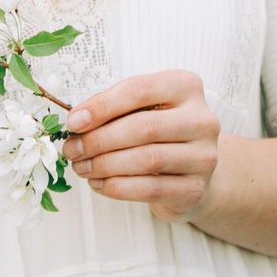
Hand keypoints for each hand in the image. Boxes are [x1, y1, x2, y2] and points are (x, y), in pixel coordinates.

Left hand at [61, 70, 219, 221]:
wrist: (192, 171)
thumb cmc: (160, 134)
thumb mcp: (143, 109)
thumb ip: (114, 109)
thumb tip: (78, 121)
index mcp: (186, 87)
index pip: (139, 90)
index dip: (102, 106)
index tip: (73, 122)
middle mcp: (202, 119)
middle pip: (143, 127)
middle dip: (99, 140)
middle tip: (72, 149)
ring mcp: (204, 156)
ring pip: (146, 160)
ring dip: (105, 165)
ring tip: (82, 167)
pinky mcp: (195, 189)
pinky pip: (149, 189)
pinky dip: (117, 187)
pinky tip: (99, 183)